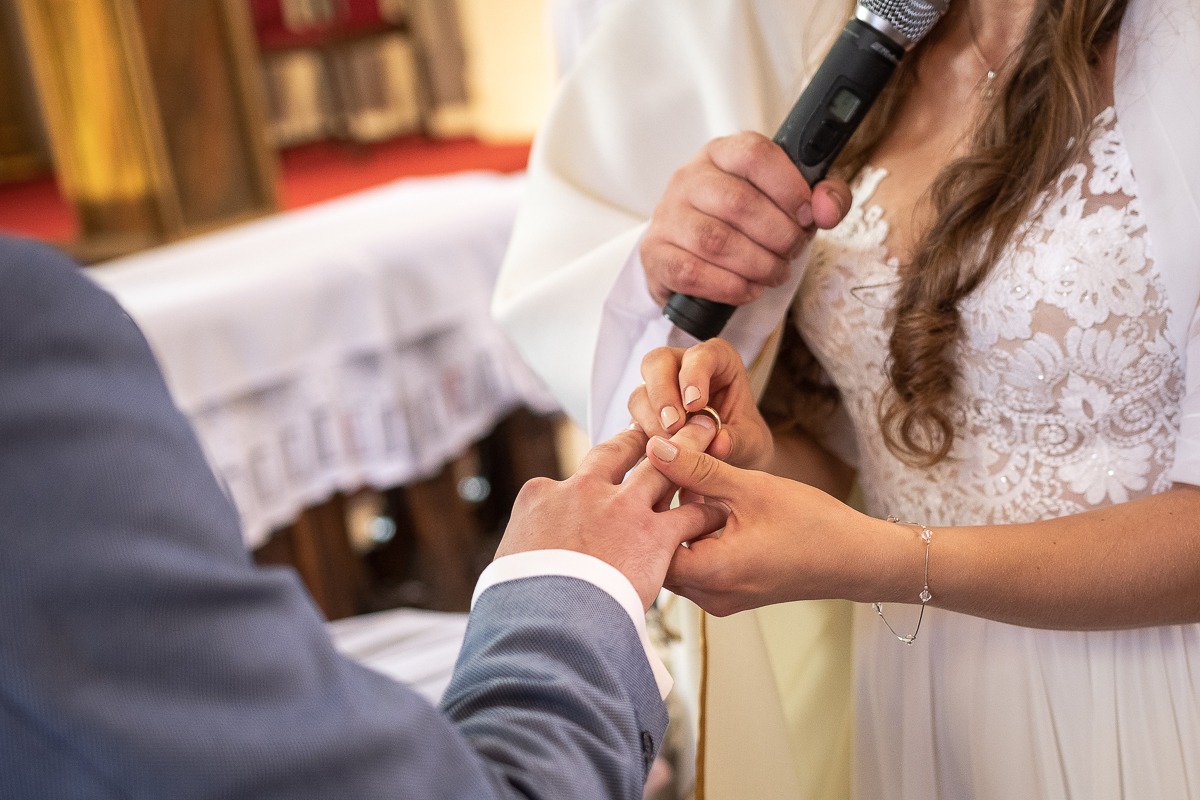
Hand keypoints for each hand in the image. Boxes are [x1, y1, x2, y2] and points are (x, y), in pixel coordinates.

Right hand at [495, 416, 726, 609]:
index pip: (566, 481)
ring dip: (684, 451)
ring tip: (702, 437)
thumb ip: (525, 552)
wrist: (546, 621)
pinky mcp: (653, 535)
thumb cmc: (523, 601)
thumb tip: (523, 566)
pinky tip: (717, 510)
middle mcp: (582, 491)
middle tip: (651, 431)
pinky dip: (705, 512)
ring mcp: (620, 509)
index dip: (587, 478)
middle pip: (615, 454)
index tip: (595, 477)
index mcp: (541, 497)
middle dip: (637, 439)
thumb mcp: (509, 564)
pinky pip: (689, 515)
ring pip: (660, 470)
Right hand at [629, 337, 772, 470]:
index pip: (701, 354)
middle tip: (673, 426)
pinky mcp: (645, 417)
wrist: (731, 463)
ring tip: (670, 446)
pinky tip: (657, 456)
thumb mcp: (750, 442)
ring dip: (651, 420)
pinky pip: (633, 422)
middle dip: (662, 393)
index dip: (694, 375)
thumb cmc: (743, 441)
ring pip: (640, 392)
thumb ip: (736, 440)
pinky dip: (642, 438)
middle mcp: (683, 368)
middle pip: (658, 362)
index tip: (695, 404)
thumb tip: (717, 444)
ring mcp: (659, 392)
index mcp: (718, 361)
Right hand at [640, 131, 851, 306]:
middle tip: (792, 251)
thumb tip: (828, 208)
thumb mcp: (784, 201)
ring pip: (716, 240)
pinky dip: (730, 286)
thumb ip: (820, 197)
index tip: (807, 215)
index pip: (754, 154)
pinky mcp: (657, 254)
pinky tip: (749, 288)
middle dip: (778, 234)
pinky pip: (693, 272)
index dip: (788, 187)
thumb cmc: (742, 224)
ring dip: (757, 264)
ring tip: (775, 273)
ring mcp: (667, 216)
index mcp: (721, 154)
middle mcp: (688, 179)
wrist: (690, 254)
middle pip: (738, 202)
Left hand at [644, 438, 895, 616]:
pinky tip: (708, 505)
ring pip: (677, 561)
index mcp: (713, 573)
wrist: (857, 558)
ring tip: (687, 485)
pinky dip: (695, 537)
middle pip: (659, 555)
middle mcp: (711, 596)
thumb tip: (654, 448)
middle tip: (664, 474)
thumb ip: (697, 468)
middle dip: (659, 515)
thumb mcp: (750, 487)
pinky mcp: (732, 595)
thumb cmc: (812, 524)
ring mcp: (721, 599)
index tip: (651, 473)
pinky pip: (698, 567)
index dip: (645, 508)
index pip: (649, 546)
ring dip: (678, 525)